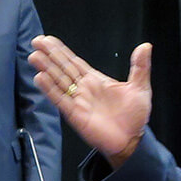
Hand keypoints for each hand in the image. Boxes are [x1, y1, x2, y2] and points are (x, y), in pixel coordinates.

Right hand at [29, 36, 152, 166]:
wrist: (132, 140)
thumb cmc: (135, 117)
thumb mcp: (140, 88)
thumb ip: (140, 67)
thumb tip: (145, 46)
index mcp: (96, 80)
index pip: (75, 62)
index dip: (61, 51)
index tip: (48, 40)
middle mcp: (84, 89)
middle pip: (63, 68)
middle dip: (50, 55)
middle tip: (36, 42)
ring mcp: (78, 101)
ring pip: (59, 81)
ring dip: (46, 69)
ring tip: (35, 57)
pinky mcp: (75, 114)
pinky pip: (60, 100)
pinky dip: (50, 89)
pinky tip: (40, 78)